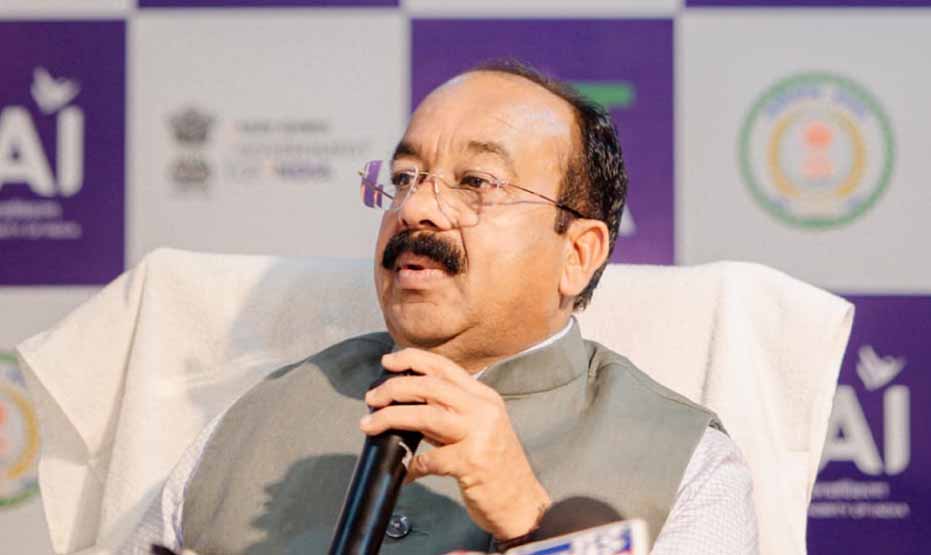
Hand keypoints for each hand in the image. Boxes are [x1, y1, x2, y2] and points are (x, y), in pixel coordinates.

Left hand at [360, 348, 550, 539]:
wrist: (521, 502)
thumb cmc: (496, 466)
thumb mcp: (478, 429)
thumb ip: (449, 413)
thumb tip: (407, 404)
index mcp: (484, 397)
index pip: (445, 367)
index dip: (413, 359)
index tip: (388, 361)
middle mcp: (483, 410)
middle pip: (431, 386)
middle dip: (394, 388)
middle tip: (372, 398)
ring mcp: (479, 436)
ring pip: (426, 416)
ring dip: (391, 418)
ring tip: (369, 424)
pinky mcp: (472, 463)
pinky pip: (430, 459)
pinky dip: (411, 465)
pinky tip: (404, 472)